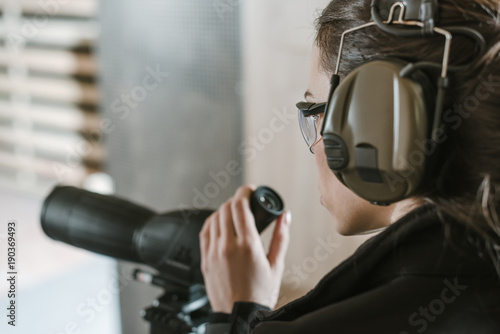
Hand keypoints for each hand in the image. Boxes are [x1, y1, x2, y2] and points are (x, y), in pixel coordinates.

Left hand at [199, 185, 290, 312]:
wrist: (239, 317)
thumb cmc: (260, 294)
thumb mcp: (277, 265)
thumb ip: (281, 237)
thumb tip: (285, 216)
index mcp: (248, 246)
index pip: (240, 206)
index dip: (244, 192)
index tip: (250, 190)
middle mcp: (227, 246)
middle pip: (226, 208)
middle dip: (236, 200)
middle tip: (245, 201)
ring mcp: (213, 253)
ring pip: (214, 218)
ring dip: (224, 210)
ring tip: (234, 213)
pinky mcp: (205, 260)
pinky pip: (205, 232)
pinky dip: (212, 222)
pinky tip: (220, 224)